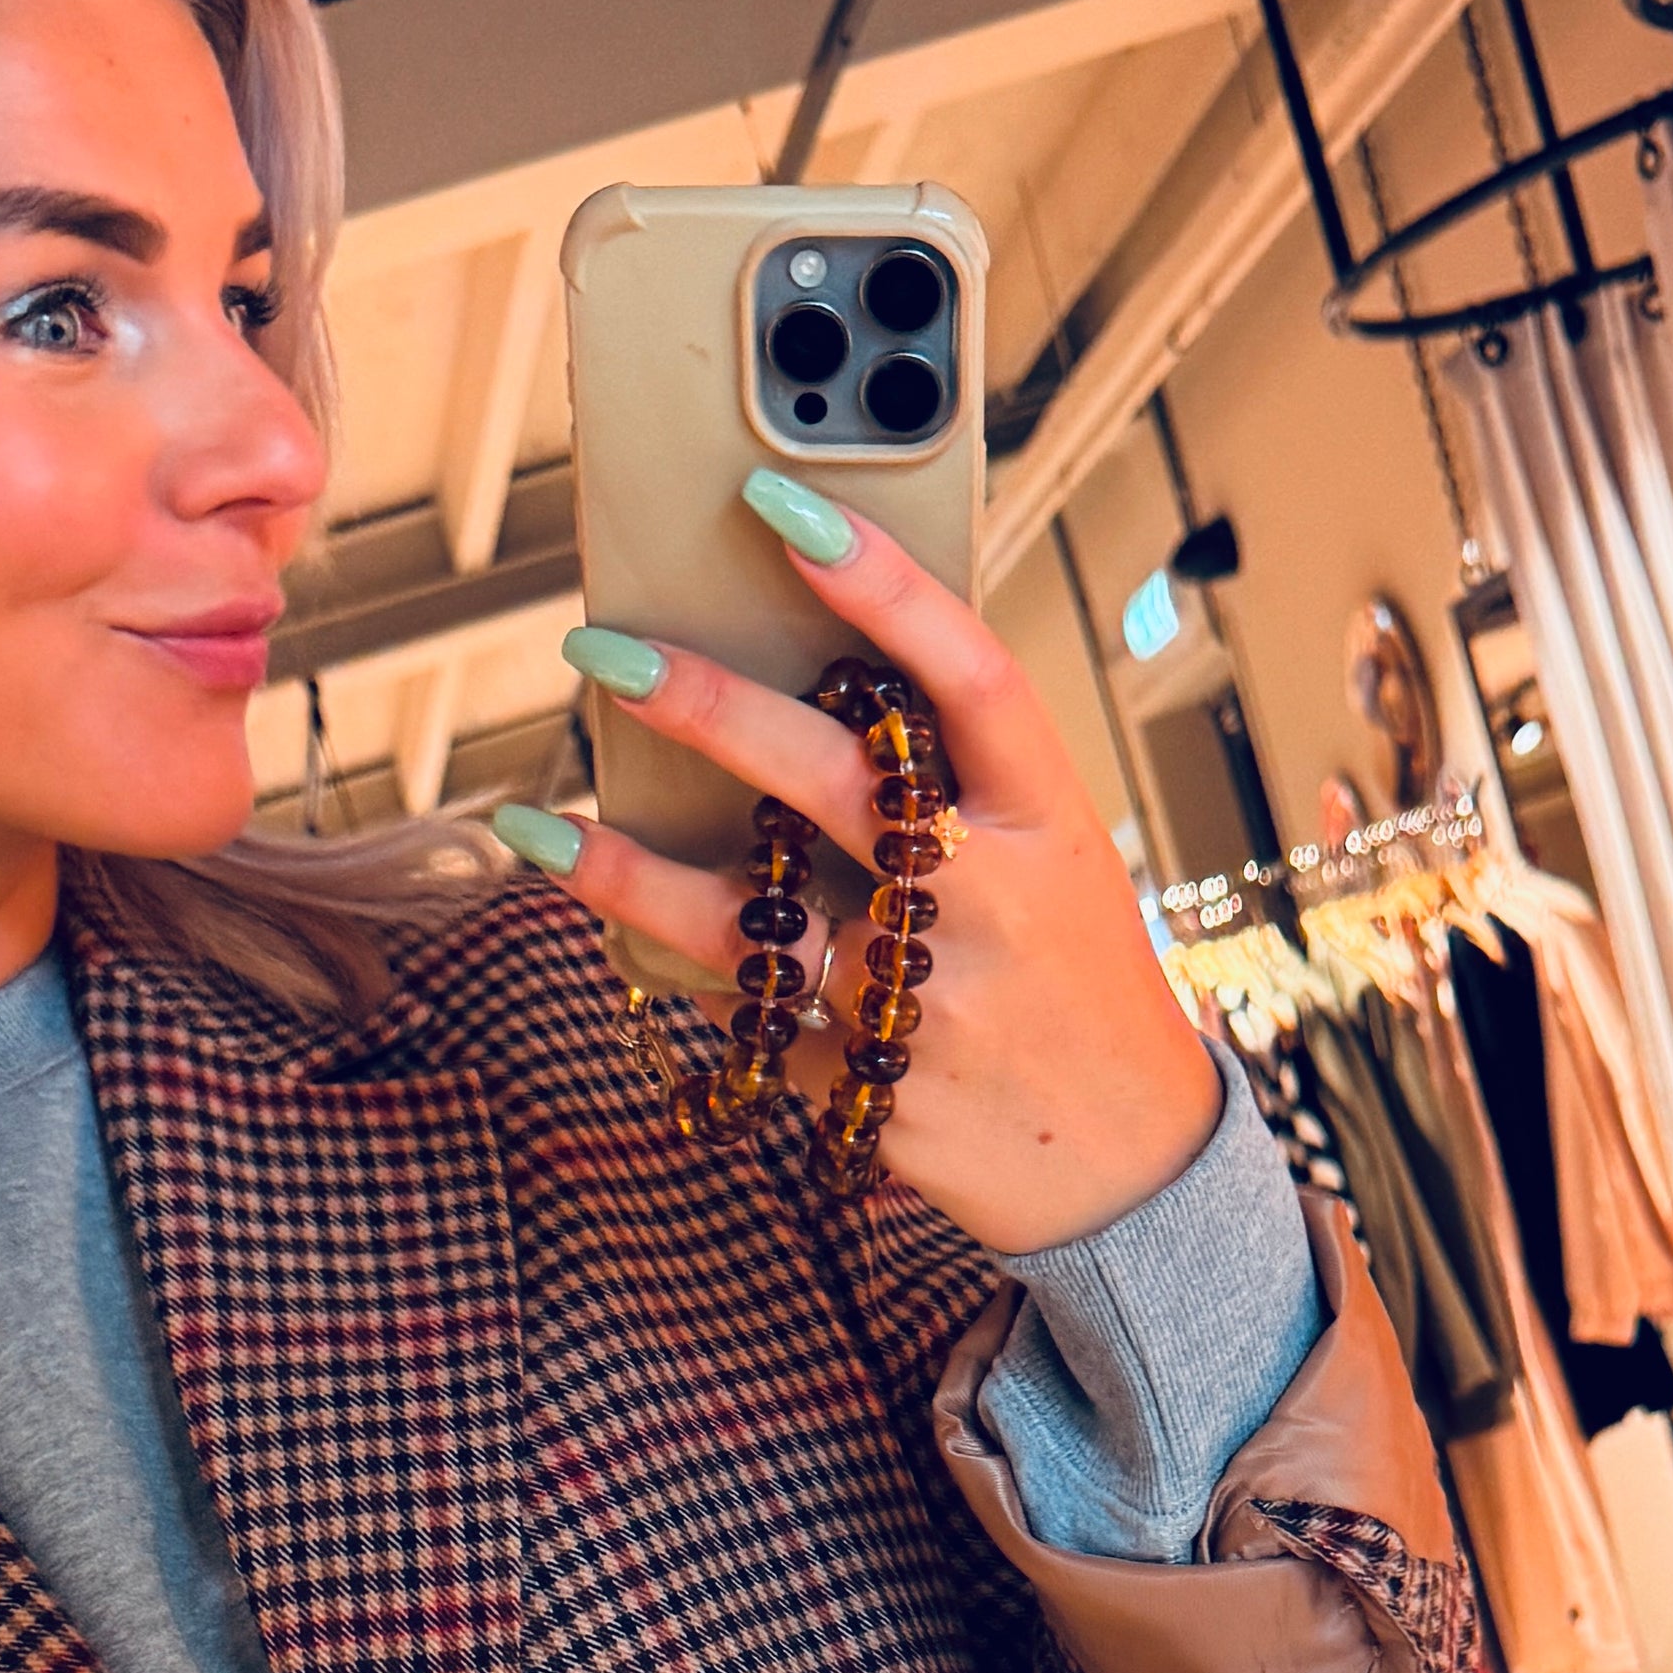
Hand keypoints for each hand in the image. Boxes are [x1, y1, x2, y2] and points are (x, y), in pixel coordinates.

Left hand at [508, 476, 1220, 1260]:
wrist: (1133, 1165)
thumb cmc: (1078, 980)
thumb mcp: (1058, 860)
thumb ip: (958, 786)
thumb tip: (808, 682)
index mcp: (1050, 819)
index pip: (967, 673)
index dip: (877, 585)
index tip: (781, 508)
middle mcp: (993, 903)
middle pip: (830, 781)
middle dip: (706, 707)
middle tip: (605, 653)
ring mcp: (929, 1005)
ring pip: (752, 923)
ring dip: (632, 873)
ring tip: (538, 826)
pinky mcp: (873, 1090)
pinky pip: (753, 1021)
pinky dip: (691, 977)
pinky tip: (623, 934)